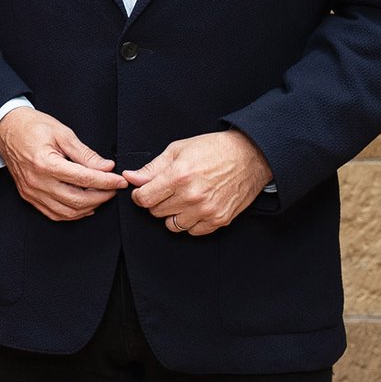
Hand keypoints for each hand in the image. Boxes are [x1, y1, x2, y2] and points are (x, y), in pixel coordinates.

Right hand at [0, 107, 126, 220]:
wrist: (6, 128)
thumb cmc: (31, 126)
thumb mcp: (62, 133)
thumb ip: (85, 153)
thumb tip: (106, 167)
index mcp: (45, 163)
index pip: (84, 178)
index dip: (106, 181)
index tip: (119, 181)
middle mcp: (37, 181)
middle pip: (77, 200)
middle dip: (101, 196)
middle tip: (113, 189)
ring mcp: (31, 191)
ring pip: (67, 211)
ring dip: (89, 207)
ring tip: (100, 196)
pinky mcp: (28, 196)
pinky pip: (54, 214)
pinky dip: (72, 213)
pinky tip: (83, 206)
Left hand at [124, 130, 272, 236]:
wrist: (249, 156)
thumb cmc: (214, 149)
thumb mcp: (178, 150)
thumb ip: (152, 168)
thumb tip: (132, 177)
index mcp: (179, 176)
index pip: (144, 199)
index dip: (140, 195)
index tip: (143, 191)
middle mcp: (192, 196)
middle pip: (156, 212)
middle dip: (157, 202)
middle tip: (167, 190)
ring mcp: (206, 210)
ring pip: (172, 225)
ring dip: (172, 214)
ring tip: (180, 199)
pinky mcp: (219, 219)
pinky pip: (192, 231)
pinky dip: (189, 222)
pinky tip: (193, 208)